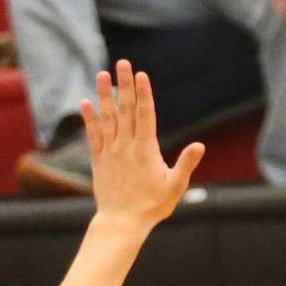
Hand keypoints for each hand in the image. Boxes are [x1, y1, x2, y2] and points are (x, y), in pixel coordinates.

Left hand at [82, 60, 204, 234]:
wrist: (122, 222)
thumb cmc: (152, 206)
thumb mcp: (175, 187)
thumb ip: (186, 164)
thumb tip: (200, 146)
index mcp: (145, 150)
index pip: (145, 115)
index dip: (144, 93)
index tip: (141, 74)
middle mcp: (126, 146)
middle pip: (126, 109)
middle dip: (125, 84)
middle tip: (123, 62)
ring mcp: (110, 151)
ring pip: (107, 117)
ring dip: (105, 94)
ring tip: (102, 74)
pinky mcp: (99, 159)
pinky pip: (93, 134)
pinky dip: (89, 118)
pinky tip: (86, 102)